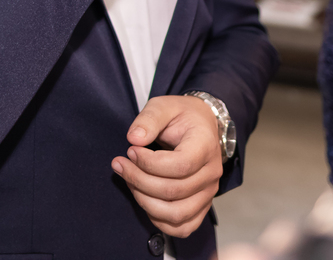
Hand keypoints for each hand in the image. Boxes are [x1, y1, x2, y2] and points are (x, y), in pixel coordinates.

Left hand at [112, 95, 223, 237]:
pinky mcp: (202, 206)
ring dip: (145, 201)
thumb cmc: (181, 116)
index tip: (131, 150)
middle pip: (174, 191)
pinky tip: (144, 199)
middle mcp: (211, 173)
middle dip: (139, 180)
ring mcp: (209, 193)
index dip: (149, 163)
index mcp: (205, 145)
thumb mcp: (163, 106)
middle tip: (121, 164)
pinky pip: (183, 227)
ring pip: (177, 214)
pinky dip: (159, 220)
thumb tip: (134, 138)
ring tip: (129, 181)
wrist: (201, 126)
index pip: (180, 165)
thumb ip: (149, 119)